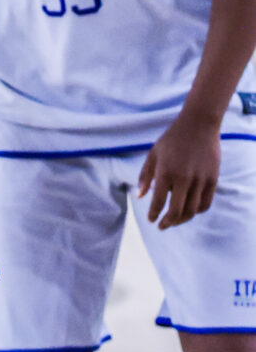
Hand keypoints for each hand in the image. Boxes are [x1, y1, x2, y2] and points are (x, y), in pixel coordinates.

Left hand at [138, 112, 221, 227]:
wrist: (199, 125)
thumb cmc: (172, 139)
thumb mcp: (154, 154)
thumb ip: (145, 176)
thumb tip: (140, 197)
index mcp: (166, 172)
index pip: (159, 202)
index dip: (154, 214)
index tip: (151, 220)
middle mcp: (184, 178)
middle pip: (176, 211)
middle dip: (168, 222)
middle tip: (162, 226)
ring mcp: (200, 180)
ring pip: (192, 211)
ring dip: (182, 219)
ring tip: (174, 220)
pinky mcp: (212, 179)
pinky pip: (205, 204)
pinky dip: (197, 211)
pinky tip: (189, 211)